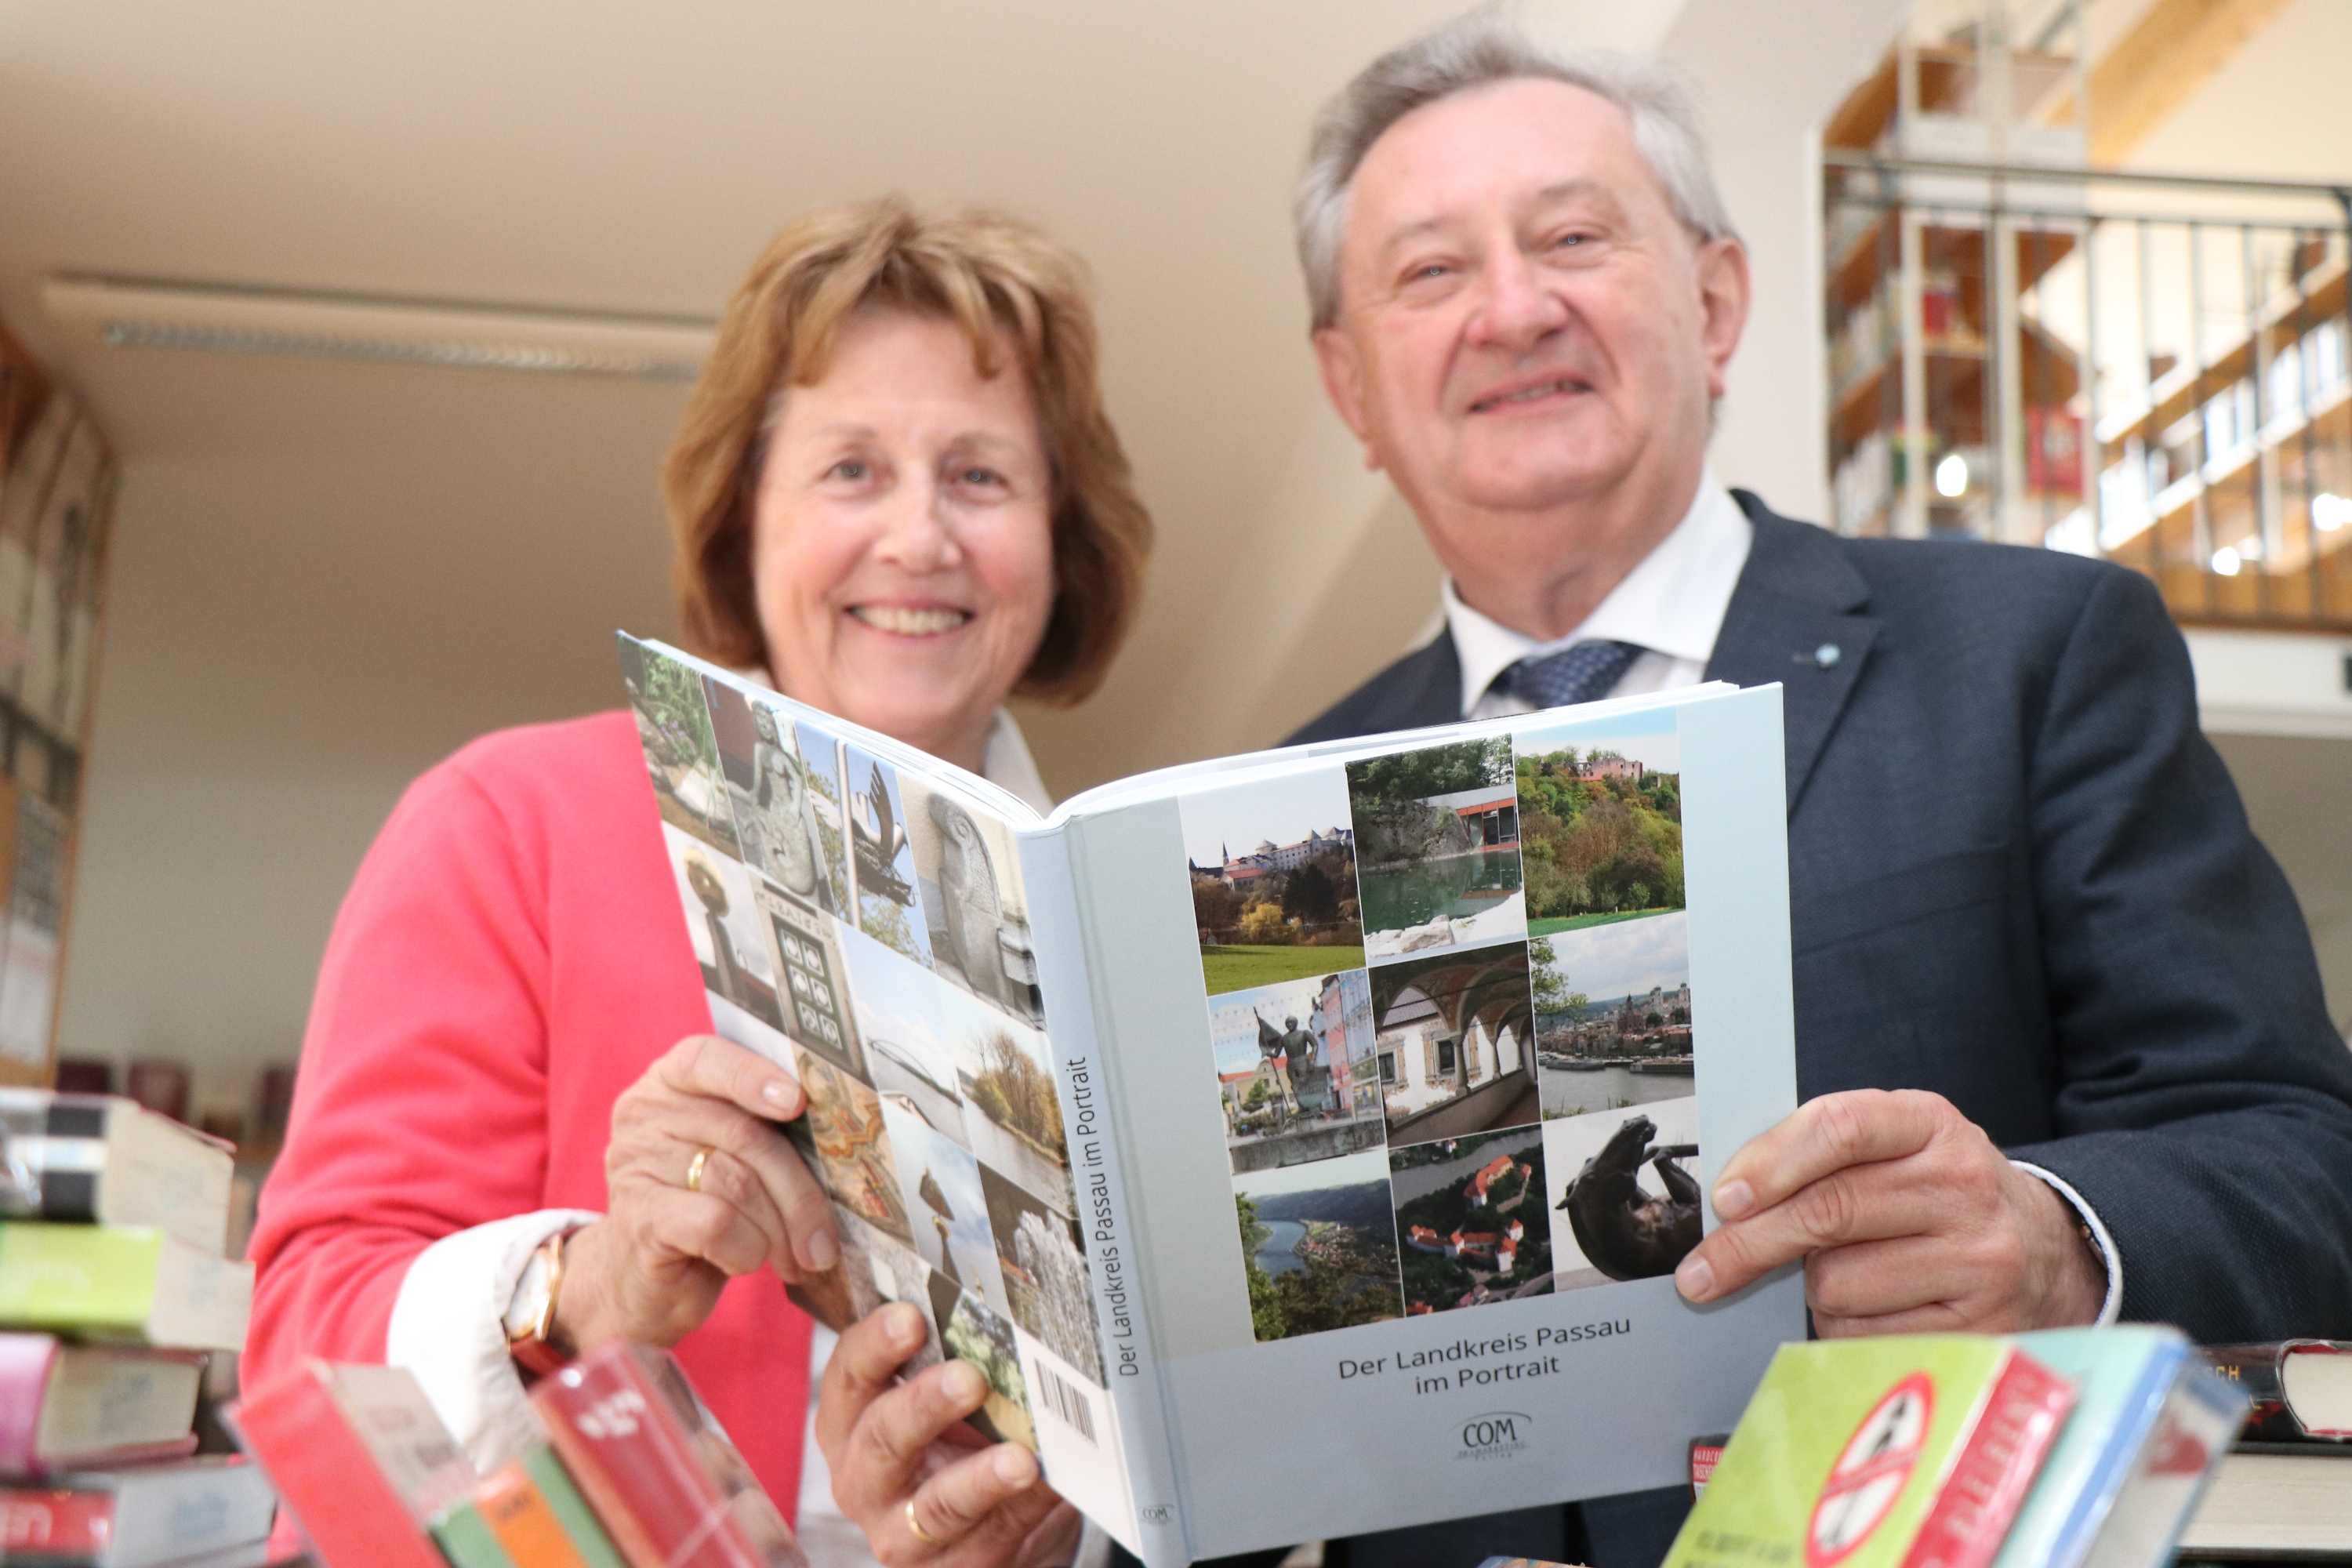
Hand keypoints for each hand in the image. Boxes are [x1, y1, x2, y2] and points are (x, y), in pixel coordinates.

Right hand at [554, 1035, 838, 1350]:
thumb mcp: (733, 1158)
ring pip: (737, 1184)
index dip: (755, 1076)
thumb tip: (843, 1141)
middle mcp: (645, 1114)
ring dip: (780, 1229)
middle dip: (799, 1191)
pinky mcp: (637, 1218)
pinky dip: (747, 1249)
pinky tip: (747, 1261)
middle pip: (745, 1135)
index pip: (707, 1057)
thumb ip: (766, 1130)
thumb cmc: (705, 1207)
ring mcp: (634, 1164)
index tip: (798, 1101)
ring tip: (796, 1257)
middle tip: (824, 1238)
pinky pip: (716, 1224)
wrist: (643, 1278)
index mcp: (671, 1082)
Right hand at [818, 1304, 1078, 1565]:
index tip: (911, 1316)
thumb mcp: (936, 1402)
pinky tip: (1055, 1482)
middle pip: (882, 1440)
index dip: (874, 1345)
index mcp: (849, 1424)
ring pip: (937, 1507)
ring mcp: (904, 1535)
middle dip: (925, 1405)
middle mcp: (863, 1481)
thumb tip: (997, 1309)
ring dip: (980, 1480)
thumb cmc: (952, 1444)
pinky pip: (997, 1534)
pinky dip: (1030, 1505)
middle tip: (970, 1378)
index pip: (848, 1377)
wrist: (979, 1531)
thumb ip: (950, 1358)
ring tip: (1020, 1458)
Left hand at [1673, 1089, 2105, 1335]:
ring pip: (1838, 1281)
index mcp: (1931, 1124)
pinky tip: (1875, 1309)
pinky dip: (1844, 1327)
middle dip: (1749, 1245)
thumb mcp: (1895, 1149)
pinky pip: (1863, 1335)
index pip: (1841, 1127)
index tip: (1724, 1198)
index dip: (1771, 1162)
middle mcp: (1963, 1184)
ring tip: (1849, 1273)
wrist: (2046, 1253)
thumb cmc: (1938, 1196)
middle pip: (1828, 1211)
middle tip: (1701, 1271)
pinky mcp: (1979, 1324)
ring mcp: (1979, 1257)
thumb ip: (1820, 1156)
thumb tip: (1728, 1202)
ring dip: (1815, 1287)